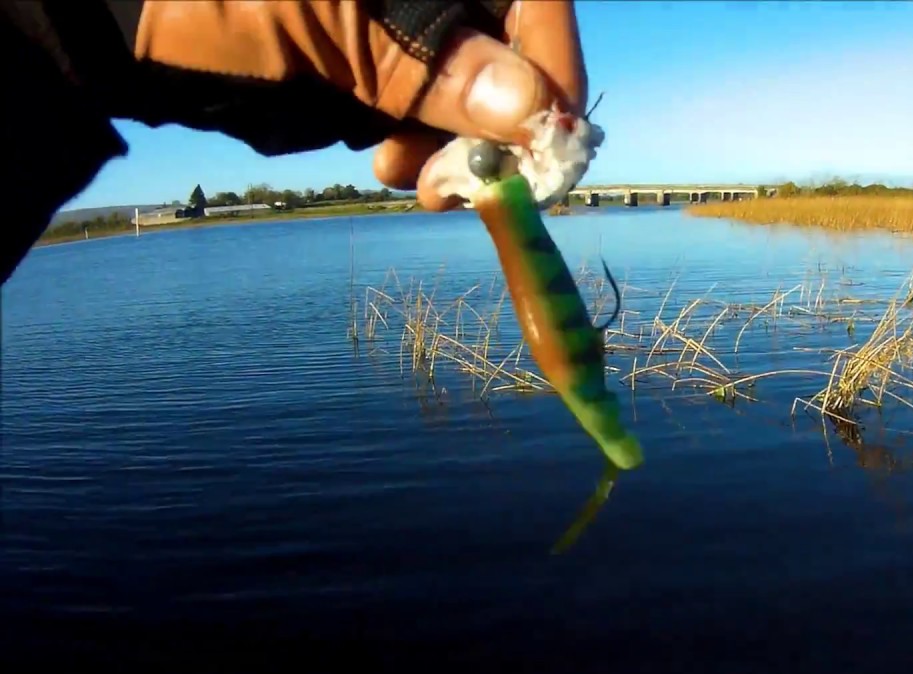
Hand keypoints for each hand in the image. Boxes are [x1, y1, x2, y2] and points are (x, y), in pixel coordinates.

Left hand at [124, 0, 585, 211]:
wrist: (126, 29)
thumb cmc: (224, 9)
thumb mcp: (340, 43)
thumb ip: (441, 72)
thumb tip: (537, 114)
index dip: (554, 67)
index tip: (547, 143)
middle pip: (508, 43)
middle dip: (495, 119)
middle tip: (460, 184)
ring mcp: (400, 14)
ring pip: (470, 80)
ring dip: (452, 141)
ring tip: (402, 176)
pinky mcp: (374, 49)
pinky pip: (426, 98)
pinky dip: (419, 137)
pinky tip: (387, 160)